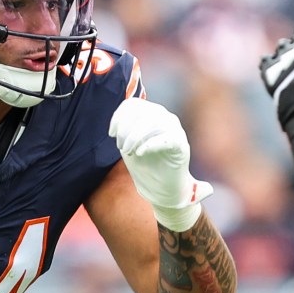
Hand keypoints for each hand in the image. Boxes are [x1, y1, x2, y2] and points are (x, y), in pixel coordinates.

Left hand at [110, 98, 209, 230]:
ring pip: (153, 122)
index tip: (112, 134)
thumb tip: (117, 122)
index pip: (134, 104)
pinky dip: (149, 144)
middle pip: (142, 112)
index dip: (119, 117)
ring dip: (135, 136)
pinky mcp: (181, 145)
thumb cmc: (145, 164)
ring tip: (128, 151)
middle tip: (121, 147)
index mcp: (152, 114)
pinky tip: (139, 153)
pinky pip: (167, 137)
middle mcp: (165, 118)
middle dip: (125, 129)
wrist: (161, 188)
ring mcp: (175, 130)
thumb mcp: (128, 144)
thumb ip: (124, 130)